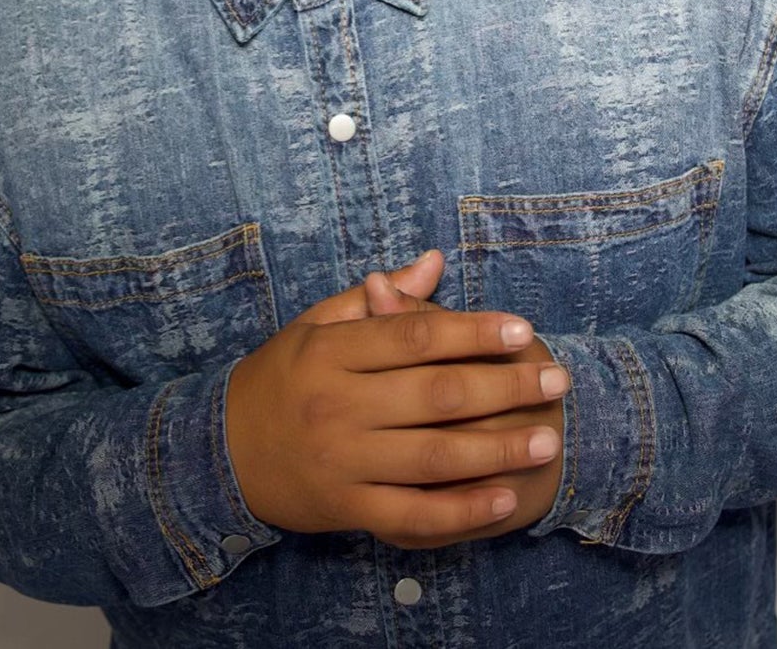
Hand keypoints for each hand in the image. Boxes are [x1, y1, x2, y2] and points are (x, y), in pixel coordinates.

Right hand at [225, 258, 568, 548]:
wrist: (220, 453)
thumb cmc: (280, 381)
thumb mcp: (315, 327)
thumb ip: (375, 301)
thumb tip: (433, 262)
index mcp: (332, 353)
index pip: (414, 336)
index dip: (473, 332)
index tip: (522, 331)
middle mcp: (339, 405)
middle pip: (436, 395)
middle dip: (504, 387)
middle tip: (556, 380)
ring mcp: (343, 460)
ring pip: (434, 457)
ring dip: (497, 450)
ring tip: (547, 438)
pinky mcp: (348, 507)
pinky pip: (414, 513)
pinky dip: (462, 510)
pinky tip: (504, 498)